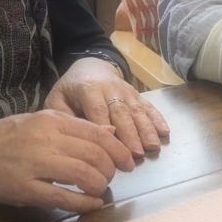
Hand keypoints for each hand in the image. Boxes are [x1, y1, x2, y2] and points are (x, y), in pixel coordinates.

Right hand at [0, 111, 136, 211]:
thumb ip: (70, 127)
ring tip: (101, 190)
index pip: (98, 132)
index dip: (118, 149)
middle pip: (96, 154)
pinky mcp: (22, 189)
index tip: (126, 161)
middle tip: (112, 178)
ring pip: (84, 174)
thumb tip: (109, 133)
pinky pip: (62, 197)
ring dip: (100, 185)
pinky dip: (83, 203)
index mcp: (50, 119)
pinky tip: (91, 205)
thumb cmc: (0, 137)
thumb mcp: (37, 122)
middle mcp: (45, 138)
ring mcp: (33, 164)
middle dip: (112, 169)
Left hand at [44, 58, 169, 156]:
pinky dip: (158, 119)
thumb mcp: (57, 101)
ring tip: (152, 146)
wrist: (91, 66)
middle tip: (136, 154)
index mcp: (88, 89)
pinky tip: (165, 132)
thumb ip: (65, 118)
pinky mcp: (137, 94)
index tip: (110, 149)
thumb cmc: (70, 90)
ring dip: (146, 129)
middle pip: (122, 113)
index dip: (106, 129)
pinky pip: (149, 107)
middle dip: (130, 134)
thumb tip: (85, 135)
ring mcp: (127, 91)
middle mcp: (111, 89)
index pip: (98, 111)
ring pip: (138, 111)